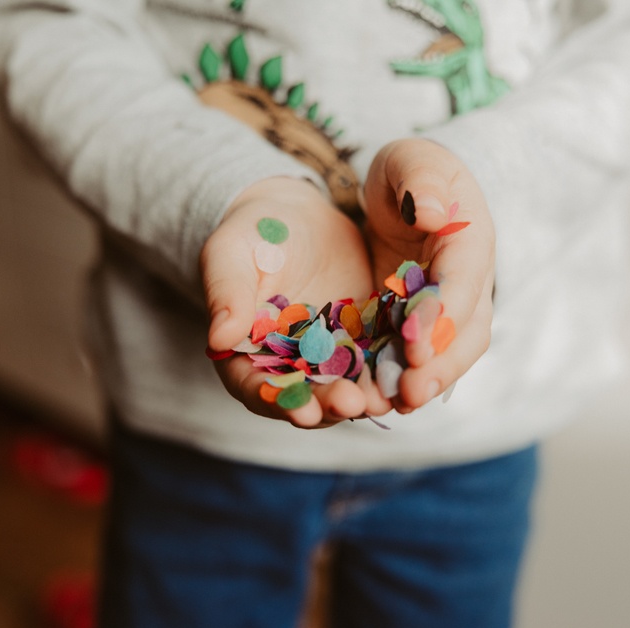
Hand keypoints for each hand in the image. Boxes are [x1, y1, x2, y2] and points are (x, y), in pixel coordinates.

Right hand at [201, 177, 391, 427]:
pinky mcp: (363, 342)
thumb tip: (218, 338)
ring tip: (385, 397)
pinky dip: (392, 366)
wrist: (298, 216)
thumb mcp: (231, 256)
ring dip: (366, 395)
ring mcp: (329, 359)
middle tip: (353, 403)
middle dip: (330, 404)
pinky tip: (411, 366)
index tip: (301, 411)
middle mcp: (289, 368)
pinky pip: (379, 358)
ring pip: (346, 385)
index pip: (255, 388)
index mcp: (246, 356)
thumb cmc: (251, 233)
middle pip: (307, 396)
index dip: (277, 402)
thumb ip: (227, 296)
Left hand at [363, 139, 495, 411]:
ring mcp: (453, 308)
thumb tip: (433, 212)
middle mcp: (470, 281)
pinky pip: (424, 358)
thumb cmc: (410, 172)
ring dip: (429, 381)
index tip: (414, 340)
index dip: (443, 312)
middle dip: (441, 363)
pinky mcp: (426, 326)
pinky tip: (382, 402)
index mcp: (472, 239)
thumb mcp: (411, 160)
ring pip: (452, 353)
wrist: (409, 194)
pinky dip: (408, 380)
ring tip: (398, 405)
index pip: (463, 280)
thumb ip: (421, 180)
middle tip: (410, 392)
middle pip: (468, 330)